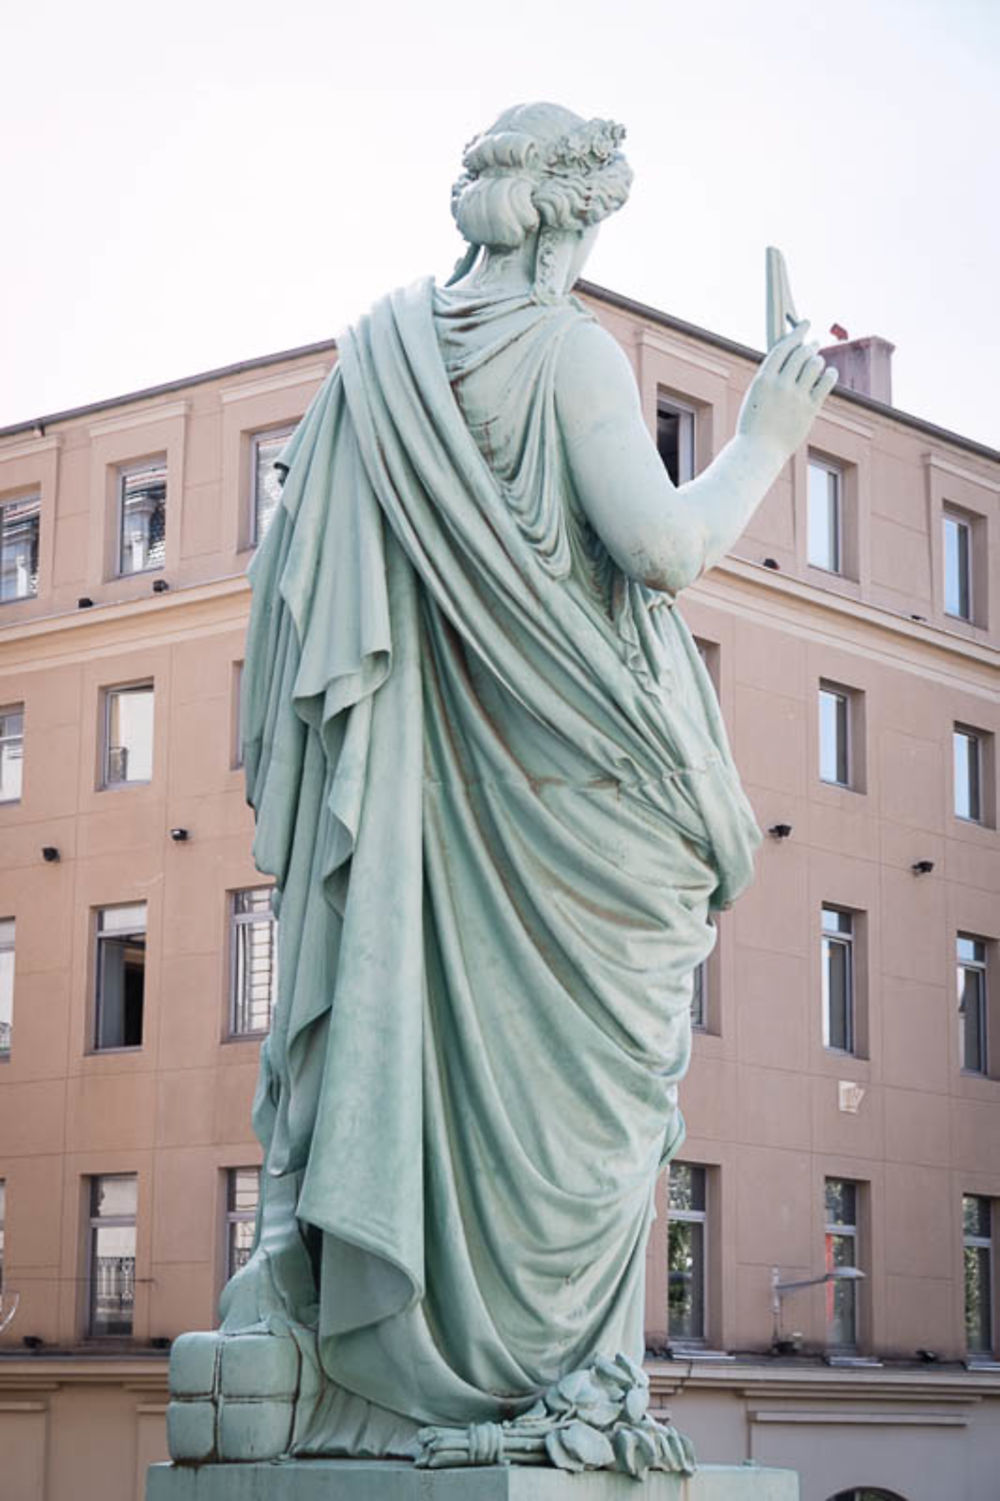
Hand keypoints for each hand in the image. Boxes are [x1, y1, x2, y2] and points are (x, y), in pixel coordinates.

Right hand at [736, 321, 837, 461]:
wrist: (758, 452)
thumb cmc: (754, 425)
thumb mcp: (755, 396)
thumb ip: (772, 377)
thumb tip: (792, 359)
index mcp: (763, 379)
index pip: (783, 347)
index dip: (796, 333)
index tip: (805, 324)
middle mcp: (780, 385)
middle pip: (801, 354)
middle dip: (809, 346)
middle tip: (814, 343)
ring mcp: (796, 397)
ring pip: (814, 365)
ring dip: (818, 359)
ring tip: (818, 360)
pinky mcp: (809, 409)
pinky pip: (825, 383)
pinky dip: (830, 374)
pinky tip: (830, 372)